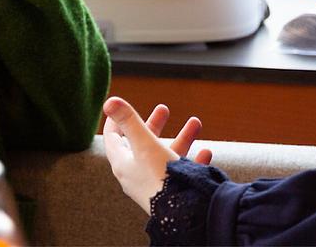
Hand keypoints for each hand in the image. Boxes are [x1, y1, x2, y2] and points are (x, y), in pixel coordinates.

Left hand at [102, 96, 212, 213]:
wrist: (183, 214)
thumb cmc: (160, 178)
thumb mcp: (144, 144)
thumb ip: (129, 121)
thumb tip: (109, 101)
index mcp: (124, 164)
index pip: (113, 139)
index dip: (116, 121)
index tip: (122, 107)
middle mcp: (137, 175)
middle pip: (142, 144)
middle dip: (154, 124)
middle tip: (164, 108)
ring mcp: (155, 185)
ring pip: (167, 156)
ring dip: (181, 138)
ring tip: (196, 122)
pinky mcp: (173, 193)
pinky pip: (184, 173)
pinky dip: (194, 160)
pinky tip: (206, 152)